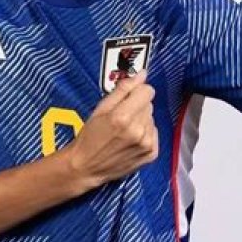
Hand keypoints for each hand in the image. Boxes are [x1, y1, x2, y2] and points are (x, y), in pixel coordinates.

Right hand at [66, 69, 158, 190]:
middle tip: (120, 118)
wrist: (86, 167)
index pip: (148, 91)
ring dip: (140, 121)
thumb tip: (141, 74)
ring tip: (124, 131)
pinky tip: (131, 140)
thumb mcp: (101, 108)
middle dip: (137, 106)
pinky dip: (145, 134)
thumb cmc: (90, 137)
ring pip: (151, 118)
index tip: (128, 97)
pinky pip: (154, 133)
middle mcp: (138, 131)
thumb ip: (123, 89)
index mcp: (123, 117)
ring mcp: (146, 144)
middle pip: (149, 104)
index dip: (137, 91)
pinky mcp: (151, 154)